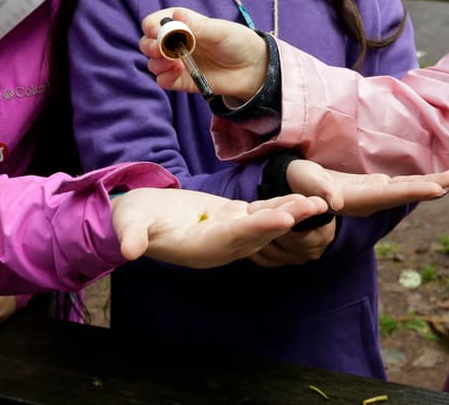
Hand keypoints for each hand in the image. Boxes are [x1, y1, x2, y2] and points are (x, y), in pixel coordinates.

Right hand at [111, 188, 328, 267]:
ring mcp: (227, 233)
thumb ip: (132, 237)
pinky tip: (304, 197)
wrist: (136, 218)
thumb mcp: (129, 225)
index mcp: (198, 247)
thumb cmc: (132, 220)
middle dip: (286, 220)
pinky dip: (281, 204)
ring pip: (265, 224)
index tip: (283, 220)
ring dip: (291, 213)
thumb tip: (129, 250)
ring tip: (320, 203)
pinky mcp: (231, 218)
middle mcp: (219, 246)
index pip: (233, 238)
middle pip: (258, 234)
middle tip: (315, 208)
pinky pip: (260, 213)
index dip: (259, 229)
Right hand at [141, 8, 268, 98]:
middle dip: (150, 46)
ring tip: (176, 63)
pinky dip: (165, 78)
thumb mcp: (220, 31)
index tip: (156, 31)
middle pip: (147, 43)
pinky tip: (179, 73)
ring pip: (153, 63)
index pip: (154, 22)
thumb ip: (198, 26)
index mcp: (182, 23)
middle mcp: (175, 42)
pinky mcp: (181, 80)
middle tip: (161, 50)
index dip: (152, 26)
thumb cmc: (237, 42)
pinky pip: (163, 80)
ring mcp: (177, 62)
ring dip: (158, 63)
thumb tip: (175, 15)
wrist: (252, 68)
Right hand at [285, 159, 448, 215]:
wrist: (296, 186)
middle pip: (405, 193)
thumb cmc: (299, 182)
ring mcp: (373, 194)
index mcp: (357, 198)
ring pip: (406, 190)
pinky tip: (437, 182)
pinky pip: (402, 186)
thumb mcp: (305, 182)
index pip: (390, 194)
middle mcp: (370, 199)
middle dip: (431, 186)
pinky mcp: (374, 187)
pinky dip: (420, 183)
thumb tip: (334, 203)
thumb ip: (319, 191)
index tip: (437, 189)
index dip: (413, 191)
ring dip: (431, 185)